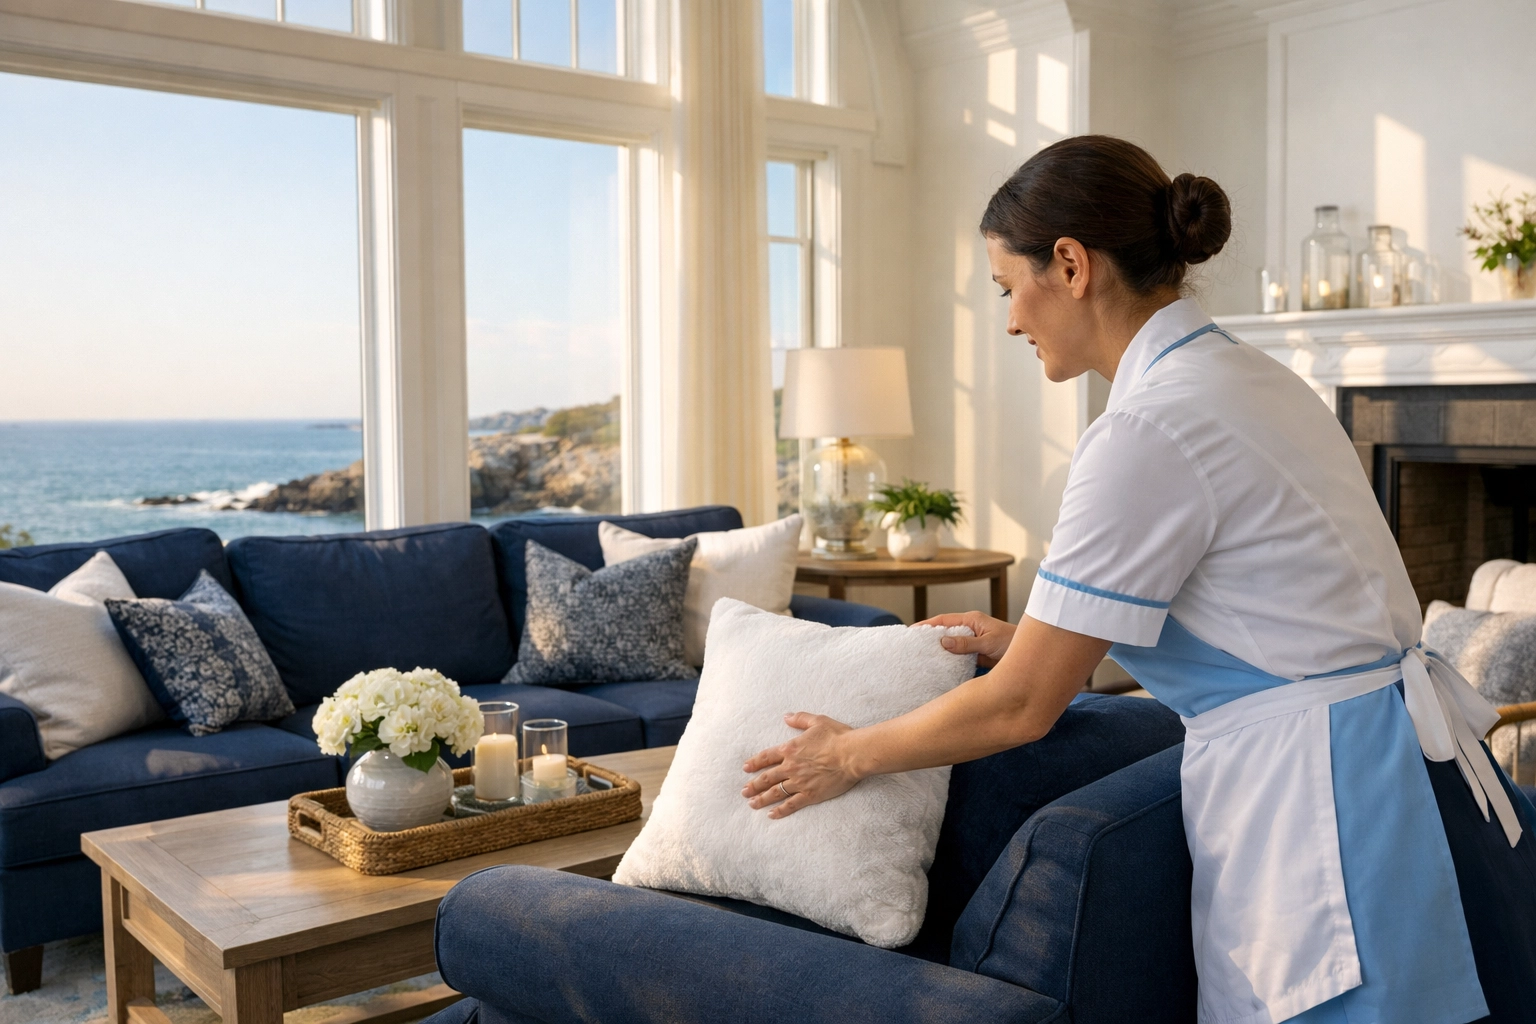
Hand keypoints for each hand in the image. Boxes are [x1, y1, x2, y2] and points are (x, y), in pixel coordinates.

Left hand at [741, 713, 860, 818]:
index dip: (754, 763)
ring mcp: (799, 782)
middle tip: (744, 792)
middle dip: (753, 785)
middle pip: (767, 778)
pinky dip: (780, 810)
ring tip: (752, 804)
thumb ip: (800, 719)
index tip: (746, 768)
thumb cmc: (837, 736)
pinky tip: (772, 815)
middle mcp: (791, 767)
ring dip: (762, 799)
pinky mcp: (810, 795)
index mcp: (790, 749)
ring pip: (775, 792)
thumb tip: (786, 717)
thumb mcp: (817, 721)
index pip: (766, 757)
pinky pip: (791, 804)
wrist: (852, 754)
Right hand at [914, 611, 1015, 666]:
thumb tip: (943, 641)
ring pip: (951, 645)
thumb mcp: (988, 643)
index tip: (912, 631)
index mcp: (972, 620)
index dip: (927, 625)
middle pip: (945, 632)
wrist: (1032, 658)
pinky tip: (940, 668)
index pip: (944, 620)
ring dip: (939, 651)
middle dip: (929, 637)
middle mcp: (970, 629)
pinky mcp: (976, 655)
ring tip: (921, 659)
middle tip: (912, 646)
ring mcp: (973, 643)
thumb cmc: (1013, 643)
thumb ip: (967, 643)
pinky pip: (958, 657)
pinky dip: (949, 661)